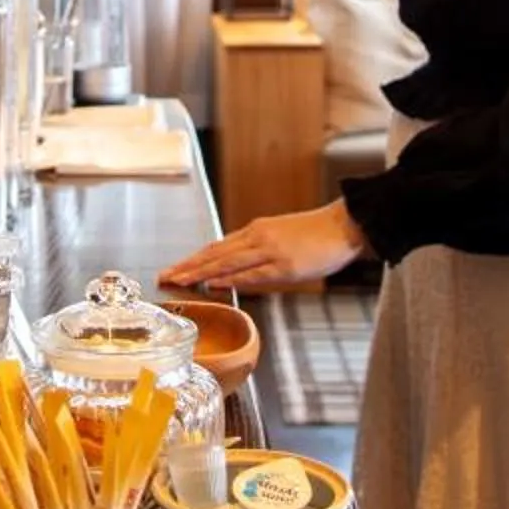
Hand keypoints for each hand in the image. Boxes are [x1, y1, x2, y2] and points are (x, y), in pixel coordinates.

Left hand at [160, 201, 367, 292]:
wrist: (344, 225)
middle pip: (214, 253)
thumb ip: (257, 252)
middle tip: (163, 277)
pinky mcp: (285, 265)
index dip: (192, 259)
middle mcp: (257, 238)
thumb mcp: (281, 238)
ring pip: (226, 262)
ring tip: (177, 281)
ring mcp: (270, 251)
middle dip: (187, 266)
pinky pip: (251, 273)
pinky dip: (228, 278)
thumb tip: (236, 271)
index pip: (216, 247)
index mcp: (255, 231)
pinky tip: (211, 283)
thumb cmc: (317, 235)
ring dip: (198, 272)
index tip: (173, 269)